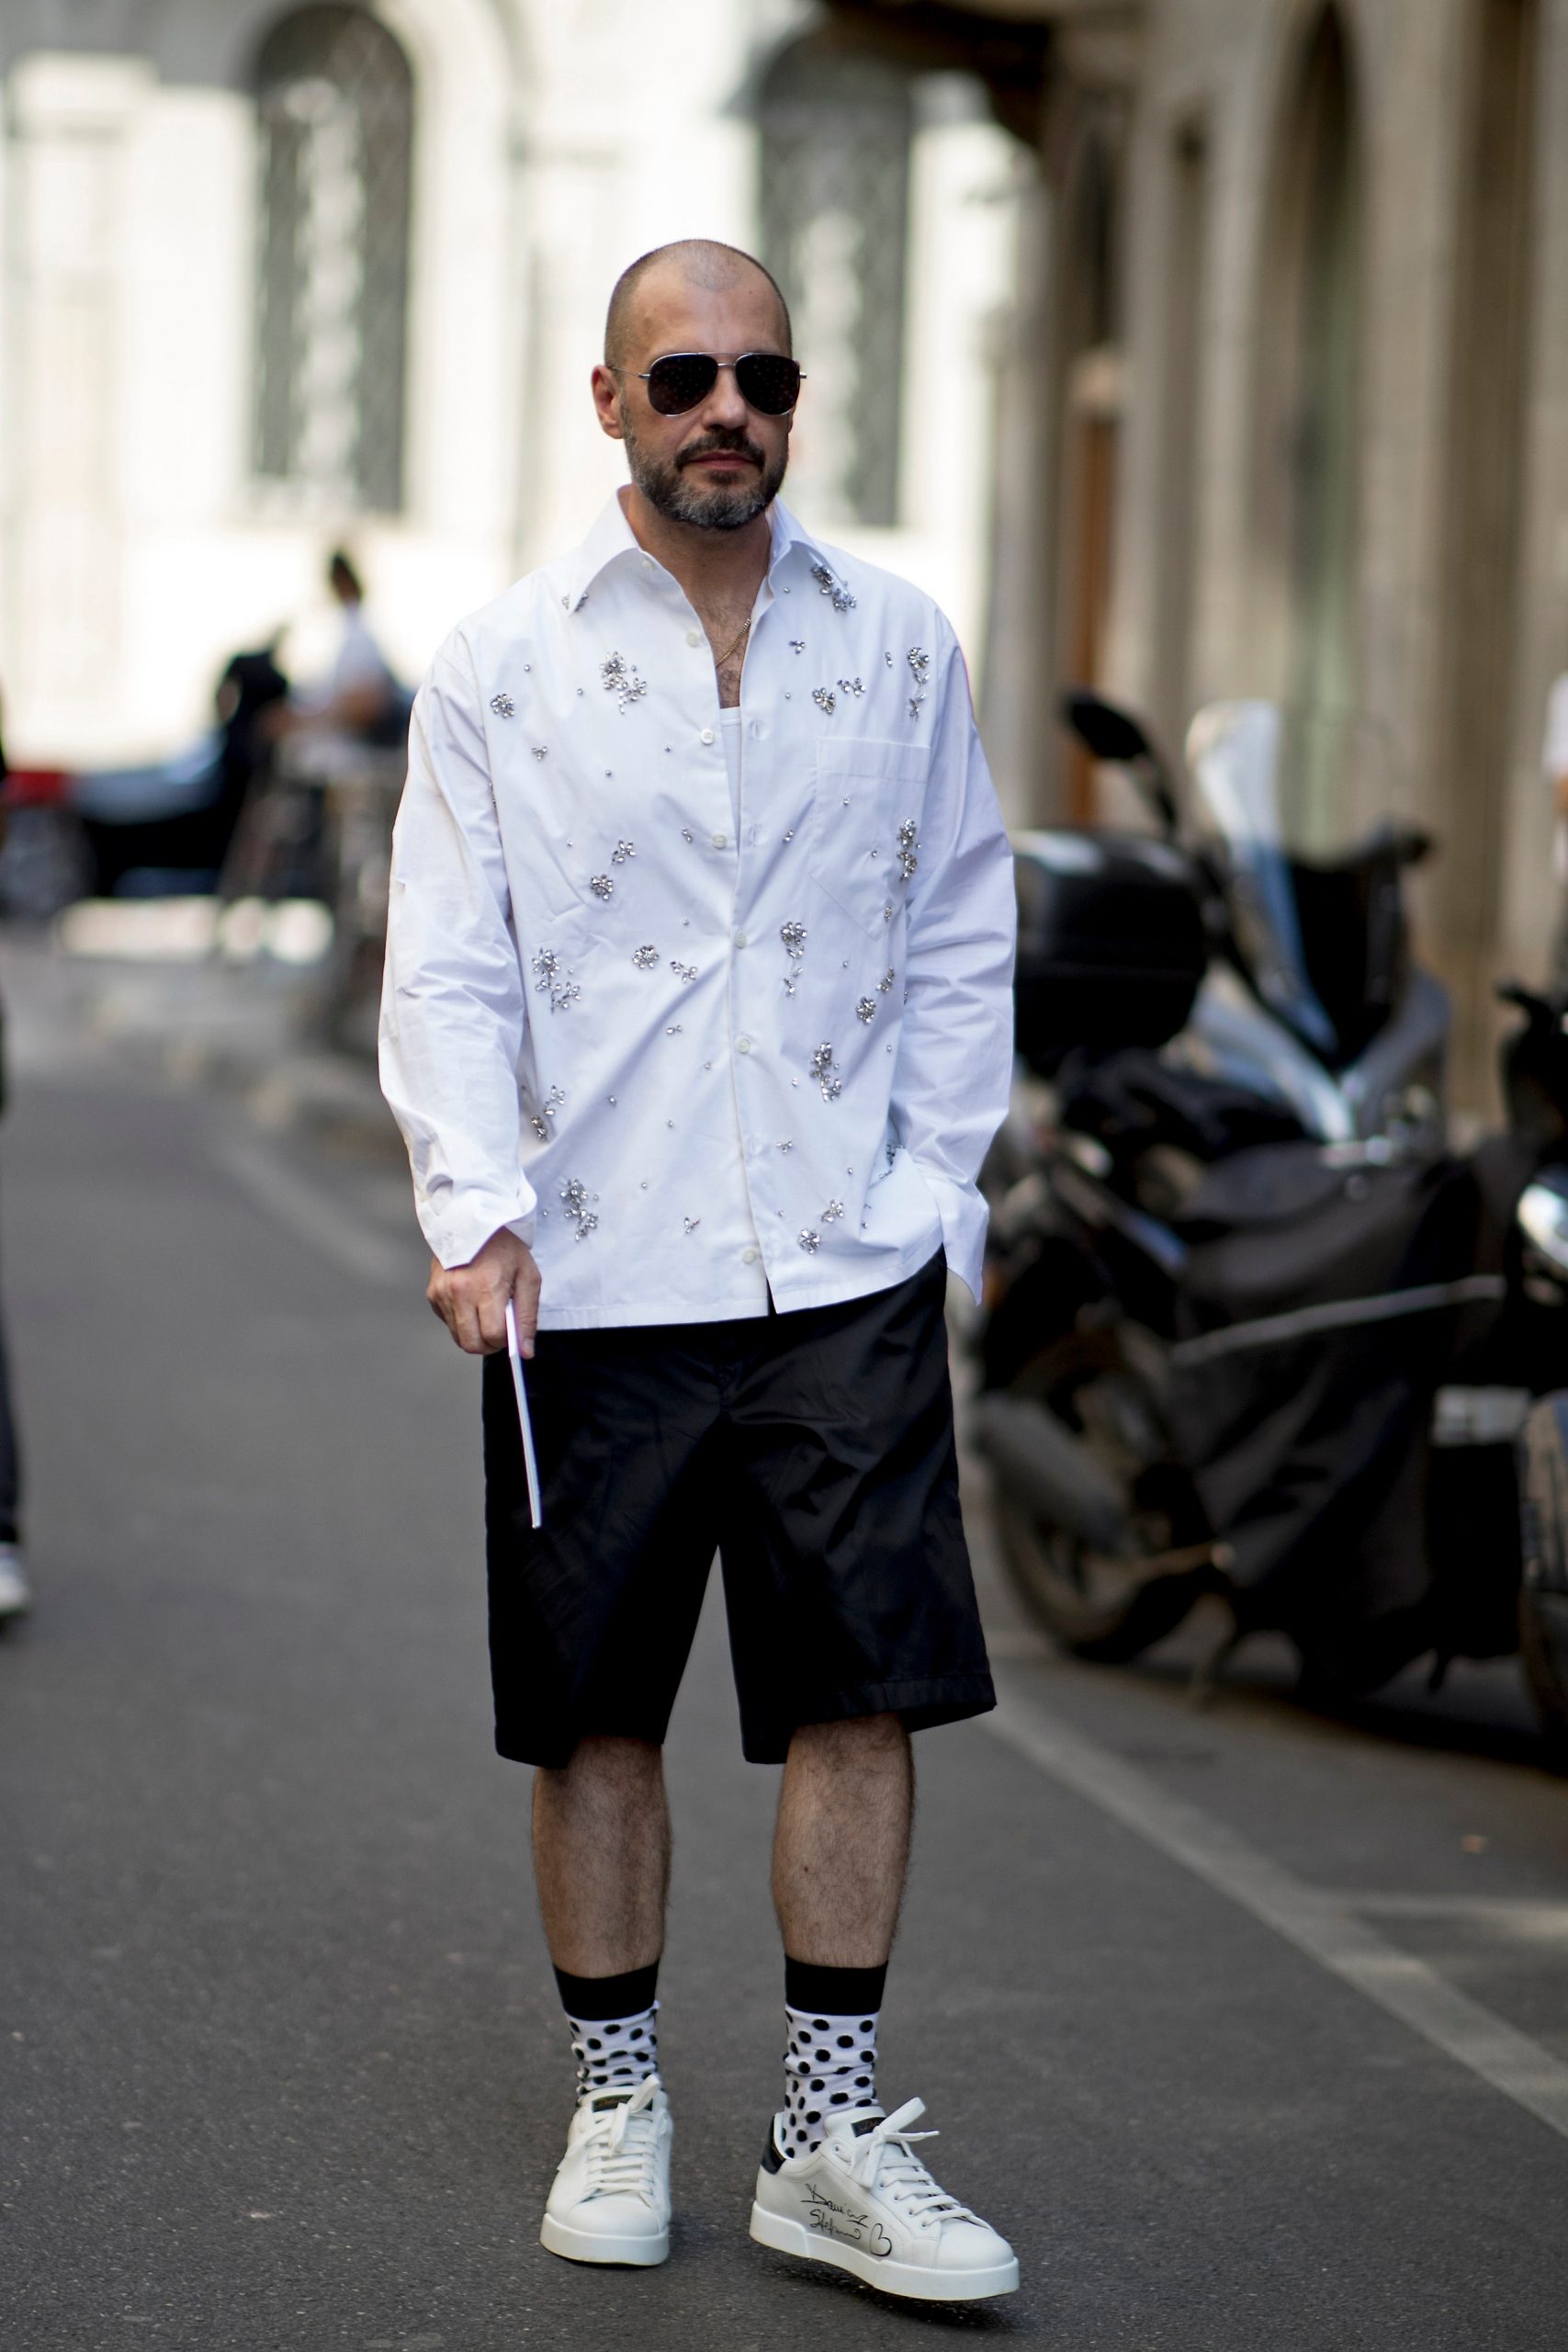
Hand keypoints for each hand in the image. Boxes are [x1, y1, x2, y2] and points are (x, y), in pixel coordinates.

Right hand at [427, 1228, 539, 1356]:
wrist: (474, 1221)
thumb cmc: (505, 1248)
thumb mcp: (528, 1277)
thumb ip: (527, 1317)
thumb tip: (525, 1351)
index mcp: (486, 1287)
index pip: (492, 1335)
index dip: (505, 1339)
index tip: (510, 1331)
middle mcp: (459, 1292)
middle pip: (471, 1344)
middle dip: (488, 1344)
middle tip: (498, 1329)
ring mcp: (442, 1293)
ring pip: (458, 1336)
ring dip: (474, 1332)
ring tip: (485, 1309)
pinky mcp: (432, 1294)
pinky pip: (448, 1322)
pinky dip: (461, 1319)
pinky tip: (471, 1300)